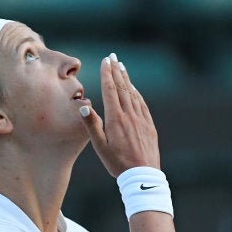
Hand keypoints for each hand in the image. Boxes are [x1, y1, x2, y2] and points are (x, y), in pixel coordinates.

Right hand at [80, 54, 160, 176]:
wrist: (143, 175)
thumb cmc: (117, 163)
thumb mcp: (100, 147)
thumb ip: (92, 125)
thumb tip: (83, 106)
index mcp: (116, 119)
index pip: (110, 90)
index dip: (107, 74)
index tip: (105, 61)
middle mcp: (129, 115)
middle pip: (122, 88)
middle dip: (116, 71)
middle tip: (113, 56)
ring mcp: (141, 119)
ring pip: (132, 94)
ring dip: (126, 79)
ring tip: (122, 67)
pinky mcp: (149, 125)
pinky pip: (142, 104)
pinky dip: (136, 93)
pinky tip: (133, 89)